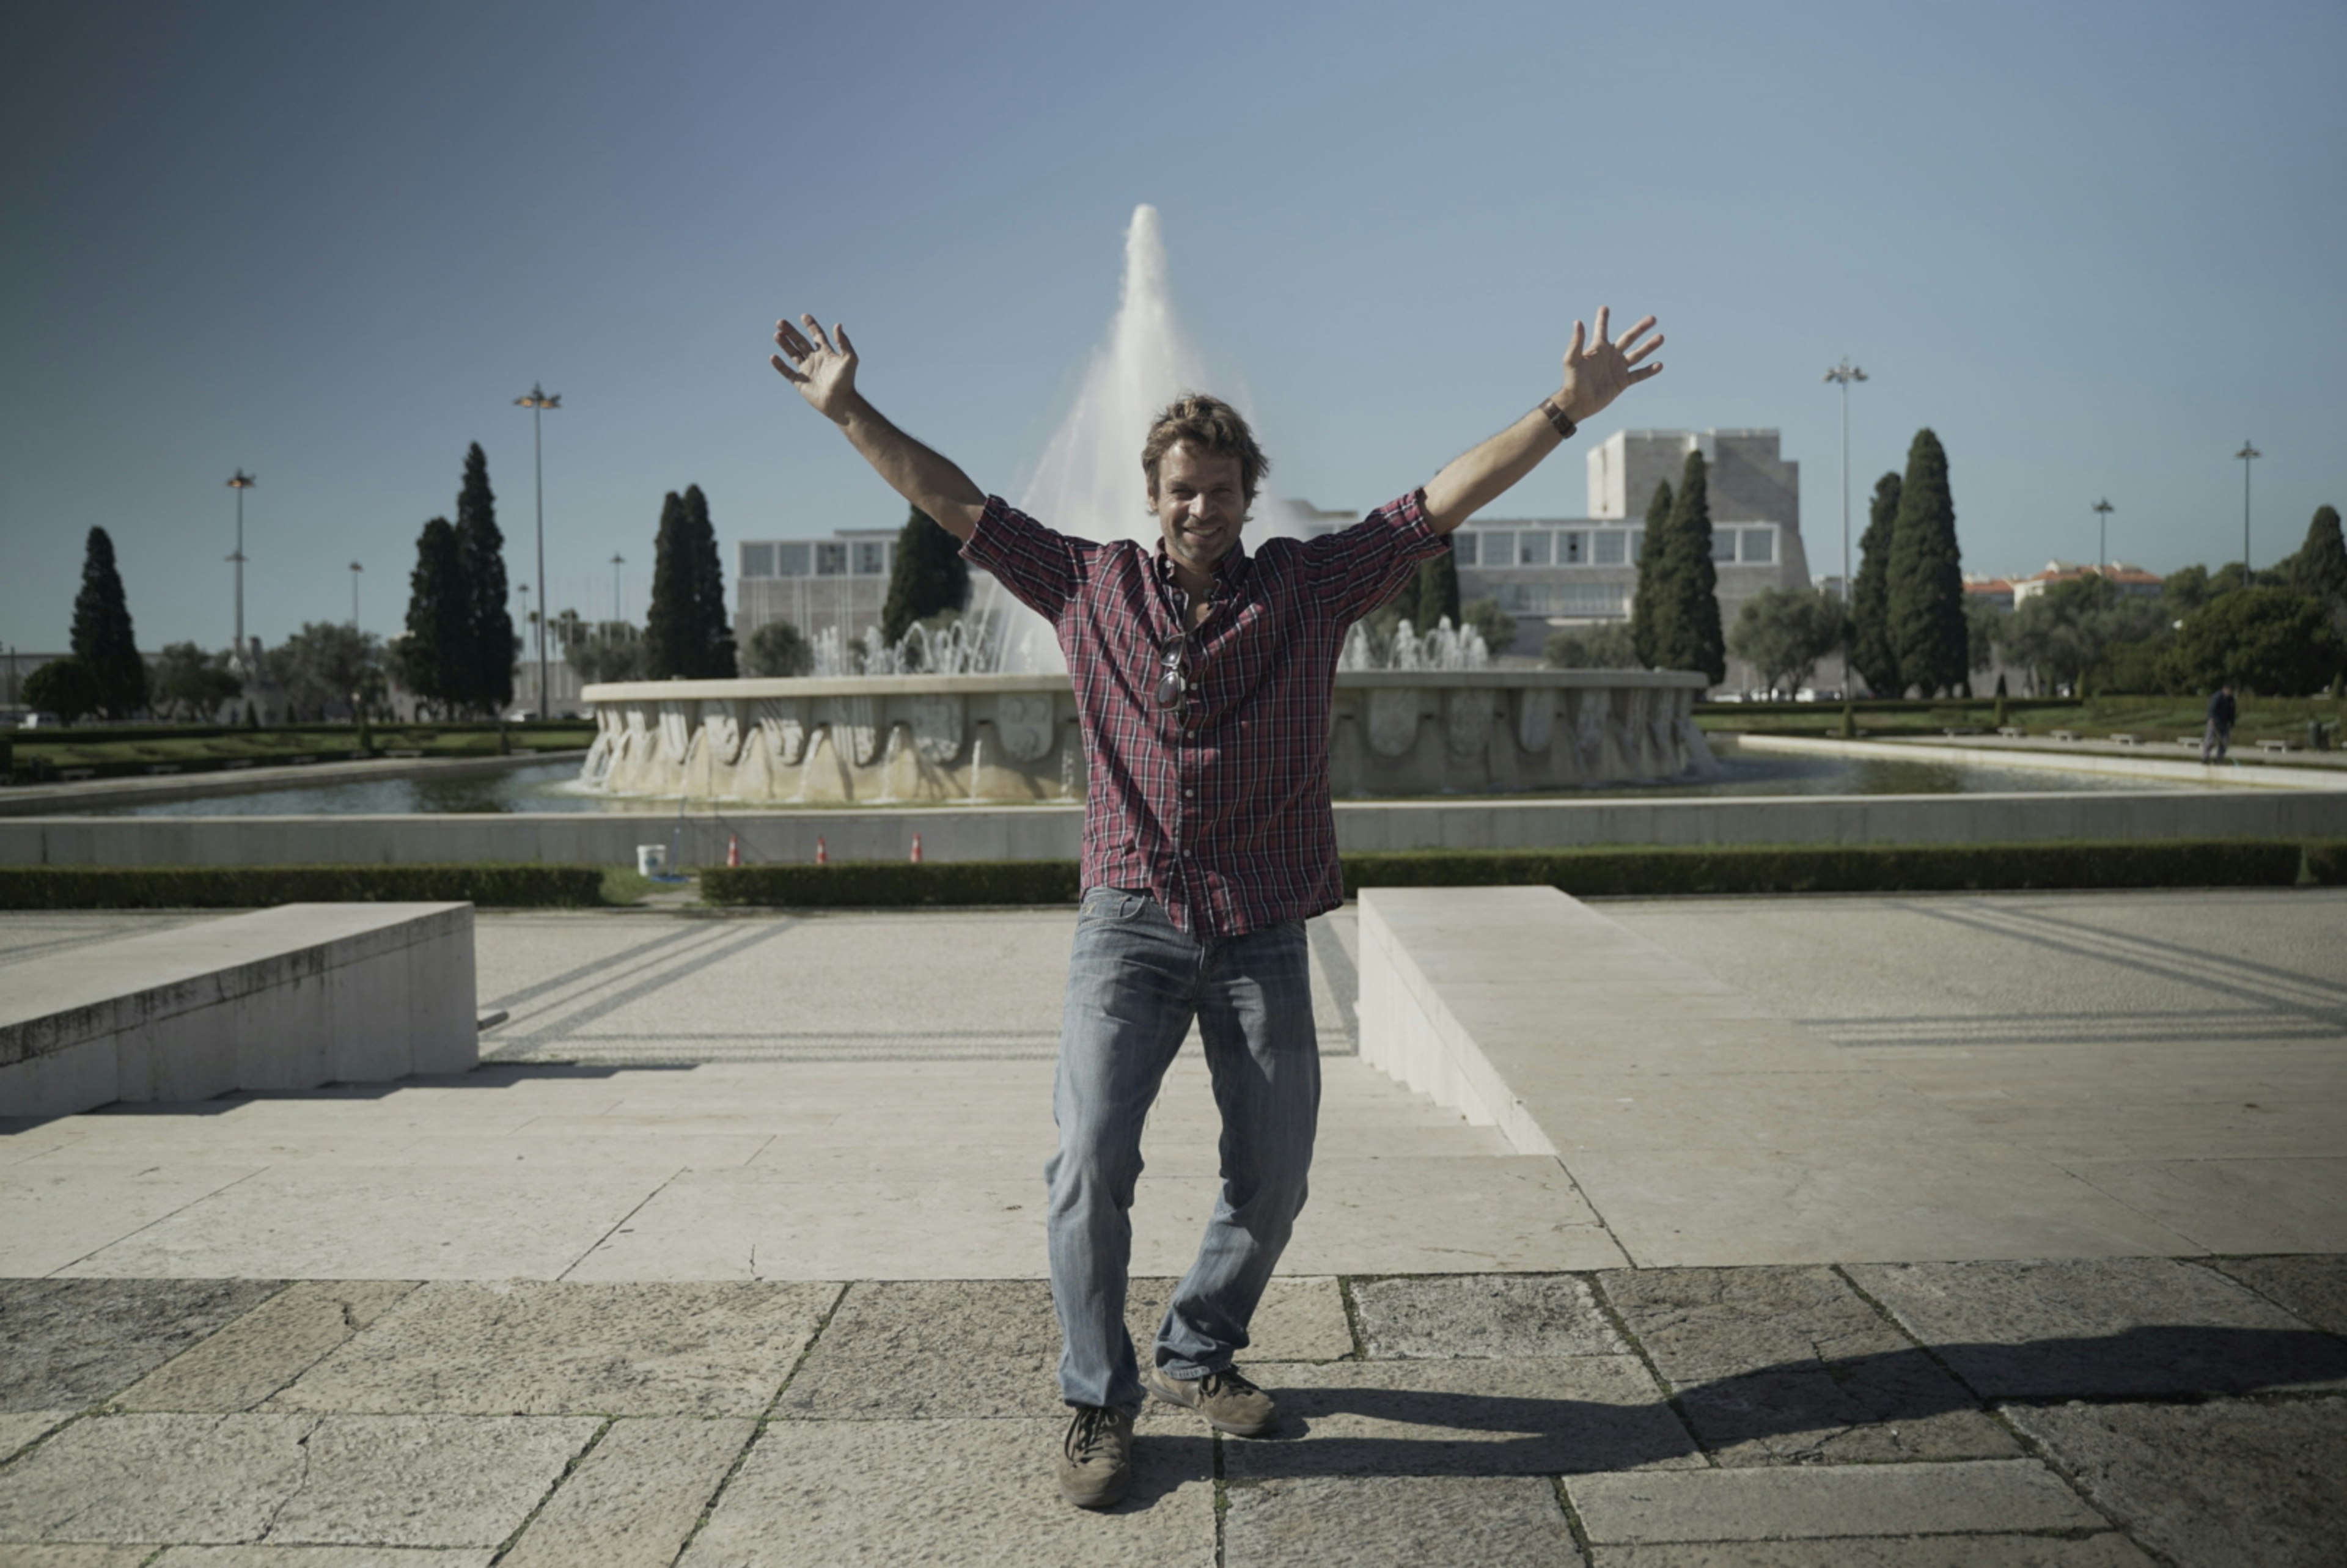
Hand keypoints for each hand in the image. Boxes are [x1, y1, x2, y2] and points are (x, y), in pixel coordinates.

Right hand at [770, 314, 858, 420]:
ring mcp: (807, 370)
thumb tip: (838, 325)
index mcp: (826, 353)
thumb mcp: (849, 359)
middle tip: (780, 322)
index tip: (804, 316)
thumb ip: (843, 342)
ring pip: (792, 353)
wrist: (840, 402)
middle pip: (800, 342)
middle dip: (791, 331)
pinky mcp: (800, 382)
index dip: (811, 325)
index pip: (817, 335)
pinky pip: (787, 372)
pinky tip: (773, 357)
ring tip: (777, 334)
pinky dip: (779, 365)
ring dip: (784, 344)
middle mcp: (815, 359)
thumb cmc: (846, 381)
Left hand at [1557, 308, 1663, 424]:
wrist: (1578, 403)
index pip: (1602, 329)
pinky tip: (1659, 365)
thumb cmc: (1572, 381)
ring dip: (1649, 346)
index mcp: (1598, 348)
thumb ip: (1577, 341)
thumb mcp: (1572, 360)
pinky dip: (1649, 370)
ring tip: (1661, 337)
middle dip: (1640, 328)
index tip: (1604, 308)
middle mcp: (1610, 356)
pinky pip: (1639, 375)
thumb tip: (1578, 321)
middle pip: (1629, 338)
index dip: (1603, 319)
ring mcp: (1618, 368)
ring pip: (1637, 354)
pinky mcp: (1622, 382)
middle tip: (1653, 318)